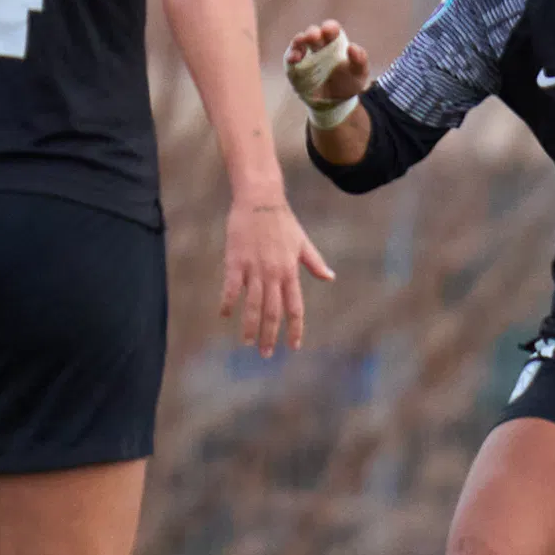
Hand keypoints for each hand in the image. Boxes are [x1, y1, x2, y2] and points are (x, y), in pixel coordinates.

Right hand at [219, 195, 331, 356]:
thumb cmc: (282, 221)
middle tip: (266, 354)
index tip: (294, 346)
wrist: (260, 199)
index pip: (295, 307)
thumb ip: (315, 262)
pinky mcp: (235, 261)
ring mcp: (254, 268)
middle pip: (273, 312)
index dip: (295, 328)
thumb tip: (330, 277)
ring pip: (253, 304)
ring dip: (250, 326)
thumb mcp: (302, 242)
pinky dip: (227, 302)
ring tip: (247, 343)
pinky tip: (224, 315)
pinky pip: (231, 287)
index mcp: (290, 271)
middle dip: (270, 335)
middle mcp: (274, 273)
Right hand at [283, 20, 368, 116]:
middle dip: (312, 33)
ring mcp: (305, 55)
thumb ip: (360, 60)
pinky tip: (293, 59)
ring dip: (299, 41)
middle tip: (314, 36)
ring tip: (300, 42)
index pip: (331, 30)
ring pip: (299, 43)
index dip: (329, 27)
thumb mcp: (359, 73)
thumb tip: (353, 47)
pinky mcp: (295, 67)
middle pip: (313, 33)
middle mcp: (318, 45)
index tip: (329, 30)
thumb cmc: (349, 82)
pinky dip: (291, 56)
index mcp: (335, 42)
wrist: (336, 102)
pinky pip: (290, 58)